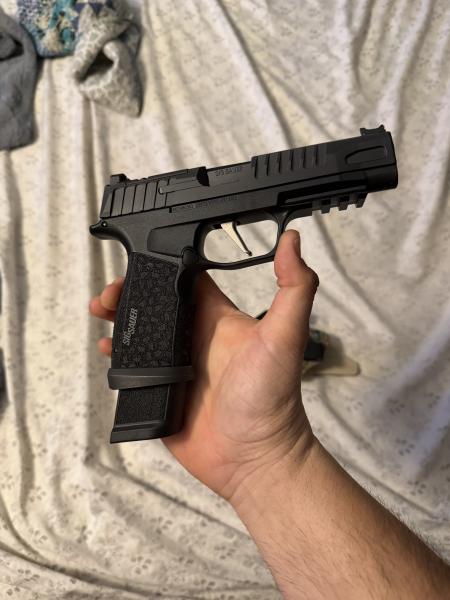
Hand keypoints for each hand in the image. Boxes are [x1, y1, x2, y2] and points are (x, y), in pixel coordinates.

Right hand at [89, 230, 318, 505]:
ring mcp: (176, 364)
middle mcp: (195, 337)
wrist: (254, 458)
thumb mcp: (284, 337)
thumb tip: (294, 240)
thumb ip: (293, 288)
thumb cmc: (273, 398)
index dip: (163, 263)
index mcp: (217, 318)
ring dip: (119, 318)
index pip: (186, 278)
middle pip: (155, 301)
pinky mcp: (161, 390)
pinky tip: (108, 351)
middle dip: (129, 290)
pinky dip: (118, 357)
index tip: (140, 255)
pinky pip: (134, 368)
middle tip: (110, 293)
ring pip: (140, 332)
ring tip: (101, 312)